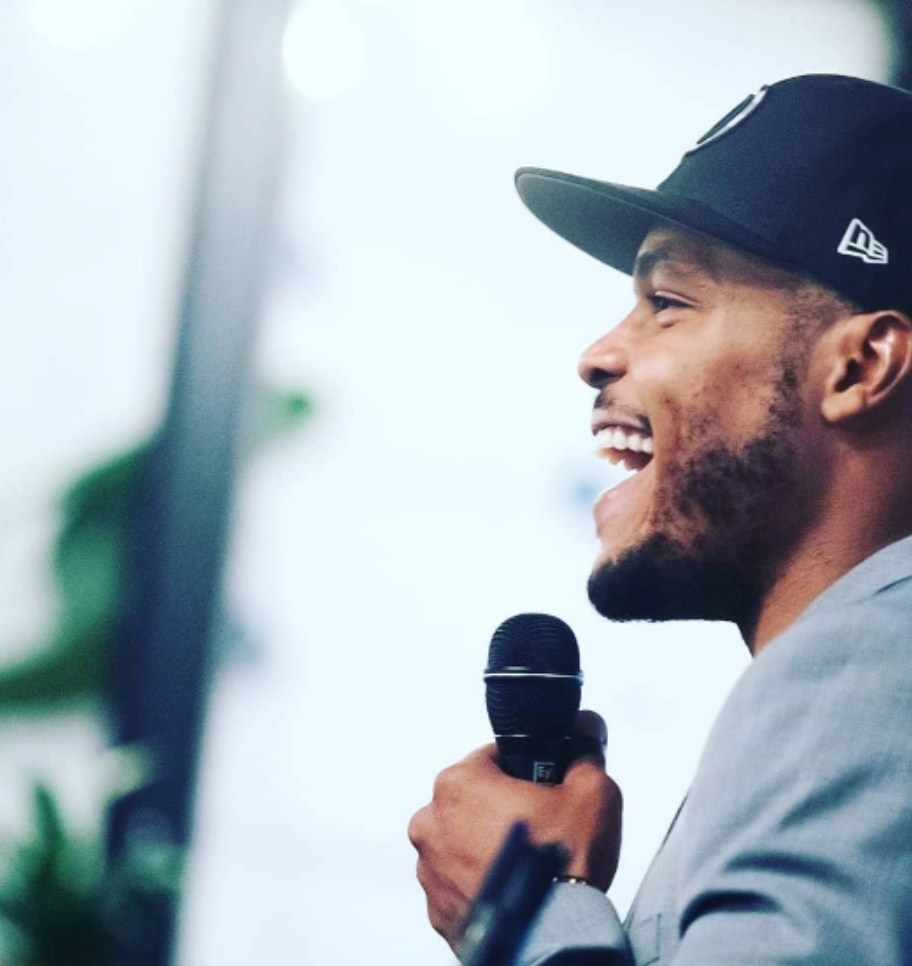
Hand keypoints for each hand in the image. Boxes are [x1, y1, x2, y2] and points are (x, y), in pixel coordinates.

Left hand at [407, 710, 621, 949]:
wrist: (551, 941)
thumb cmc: (563, 863)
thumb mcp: (591, 792)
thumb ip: (584, 752)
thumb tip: (585, 727)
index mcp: (458, 782)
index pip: (493, 758)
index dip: (525, 770)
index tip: (545, 788)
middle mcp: (431, 822)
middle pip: (474, 800)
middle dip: (503, 810)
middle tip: (541, 829)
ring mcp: (429, 870)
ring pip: (462, 842)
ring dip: (487, 847)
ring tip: (529, 866)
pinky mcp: (437, 911)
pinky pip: (460, 884)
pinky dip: (481, 885)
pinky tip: (514, 892)